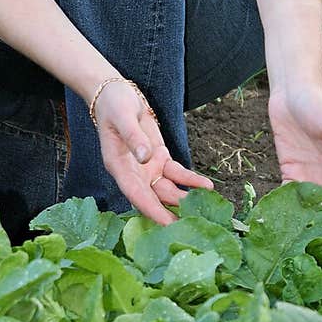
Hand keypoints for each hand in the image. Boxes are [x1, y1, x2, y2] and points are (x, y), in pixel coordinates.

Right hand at [92, 80, 213, 224]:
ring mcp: (147, 168)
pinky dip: (191, 181)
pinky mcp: (160, 159)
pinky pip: (177, 174)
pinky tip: (207, 186)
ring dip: (185, 200)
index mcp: (119, 167)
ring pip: (168, 190)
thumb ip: (133, 136)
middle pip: (154, 198)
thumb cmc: (114, 105)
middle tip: (192, 227)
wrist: (117, 95)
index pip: (136, 194)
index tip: (168, 224)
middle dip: (172, 213)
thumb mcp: (122, 116)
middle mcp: (133, 173)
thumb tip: (145, 156)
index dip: (152, 210)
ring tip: (206, 209)